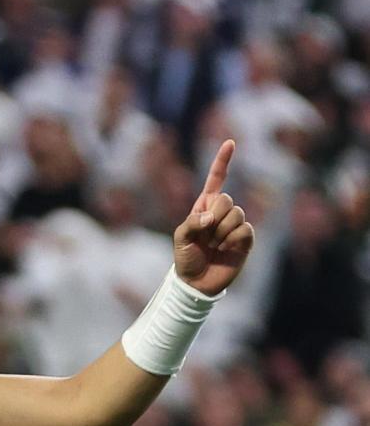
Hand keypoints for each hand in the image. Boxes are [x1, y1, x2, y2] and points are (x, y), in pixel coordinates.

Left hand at [173, 140, 254, 295]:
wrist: (196, 283)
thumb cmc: (186, 259)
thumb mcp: (181, 238)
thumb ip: (193, 222)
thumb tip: (212, 216)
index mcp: (204, 207)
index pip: (216, 179)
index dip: (223, 161)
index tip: (230, 142)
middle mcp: (221, 213)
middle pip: (227, 199)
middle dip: (215, 218)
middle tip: (206, 236)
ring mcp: (234, 225)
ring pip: (237, 214)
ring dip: (222, 232)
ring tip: (213, 246)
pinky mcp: (245, 239)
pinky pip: (245, 229)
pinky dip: (232, 240)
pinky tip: (224, 250)